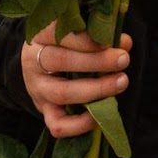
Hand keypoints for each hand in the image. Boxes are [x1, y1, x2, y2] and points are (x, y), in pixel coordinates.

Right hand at [22, 23, 133, 138]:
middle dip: (97, 61)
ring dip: (96, 89)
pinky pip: (58, 125)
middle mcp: (33, 61)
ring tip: (121, 81)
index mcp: (40, 35)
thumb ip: (101, 34)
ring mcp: (37, 88)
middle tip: (123, 60)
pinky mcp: (44, 110)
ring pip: (62, 93)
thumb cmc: (68, 42)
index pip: (58, 33)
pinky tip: (100, 114)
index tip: (111, 41)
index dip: (86, 39)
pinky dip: (80, 124)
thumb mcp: (79, 31)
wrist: (43, 64)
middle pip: (60, 61)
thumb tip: (124, 43)